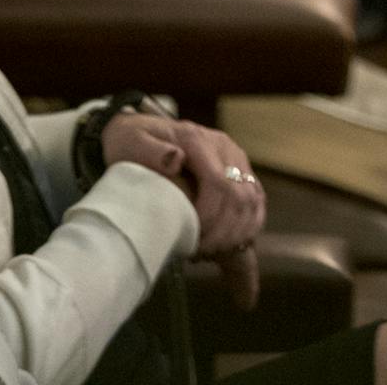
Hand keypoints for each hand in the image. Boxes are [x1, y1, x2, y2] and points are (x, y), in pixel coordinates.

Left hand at [102, 113, 266, 296]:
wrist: (140, 131)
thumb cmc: (131, 142)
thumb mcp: (129, 142)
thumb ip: (149, 150)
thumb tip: (176, 160)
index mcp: (199, 141)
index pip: (219, 184)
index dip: (211, 218)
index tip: (192, 243)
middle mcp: (226, 149)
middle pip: (241, 196)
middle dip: (224, 232)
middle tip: (200, 255)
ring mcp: (237, 159)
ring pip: (253, 200)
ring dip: (238, 232)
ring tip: (212, 253)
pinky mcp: (241, 171)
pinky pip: (257, 200)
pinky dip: (249, 226)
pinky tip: (233, 245)